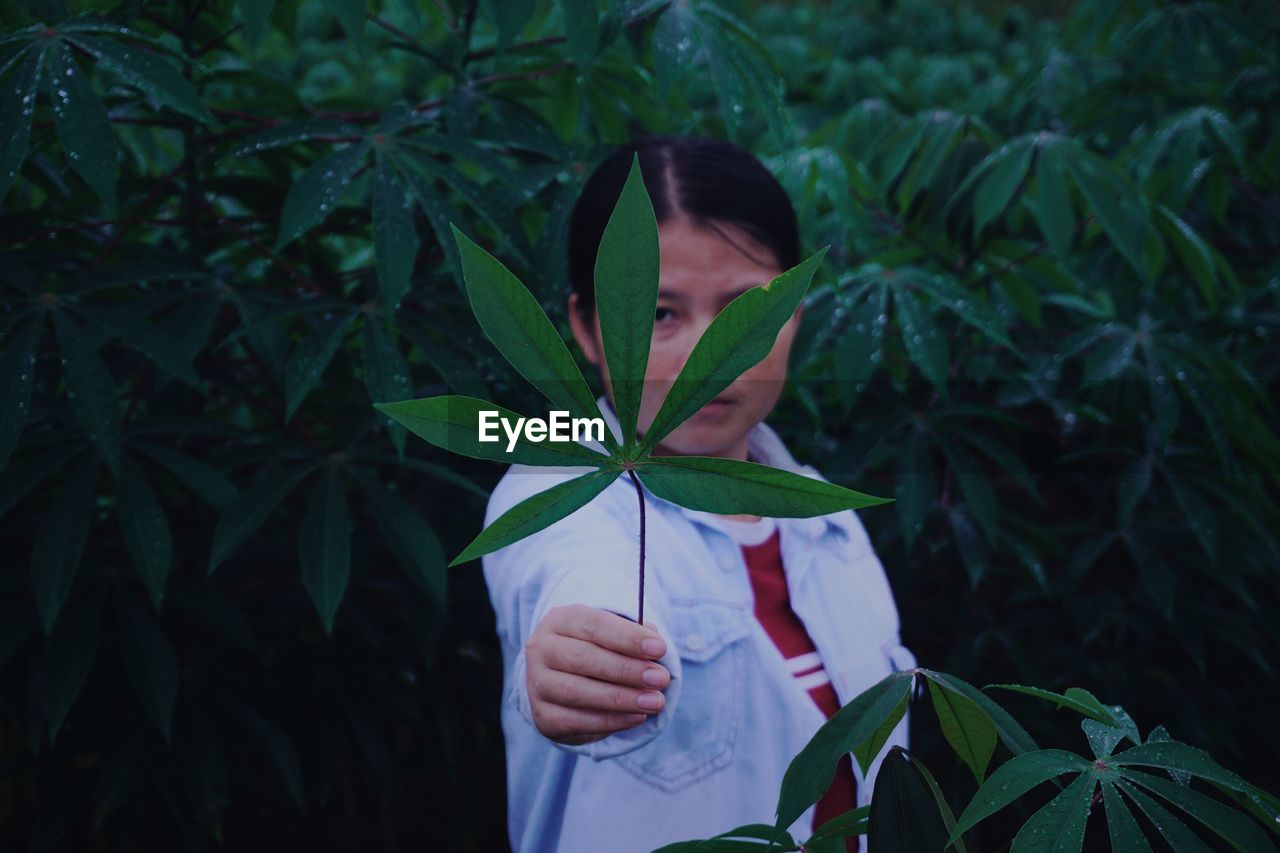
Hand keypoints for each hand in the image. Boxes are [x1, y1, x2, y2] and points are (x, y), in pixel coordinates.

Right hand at [525, 603, 670, 745]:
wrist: (563, 680)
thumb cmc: (598, 650)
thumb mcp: (612, 635)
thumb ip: (633, 637)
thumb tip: (654, 645)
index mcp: (559, 620)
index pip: (593, 624)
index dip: (627, 637)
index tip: (659, 649)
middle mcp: (541, 648)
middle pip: (583, 658)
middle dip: (626, 669)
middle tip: (661, 678)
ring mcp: (537, 684)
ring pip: (576, 692)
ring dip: (621, 698)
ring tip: (655, 701)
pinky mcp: (543, 716)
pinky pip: (575, 721)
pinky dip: (609, 721)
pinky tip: (637, 717)